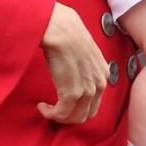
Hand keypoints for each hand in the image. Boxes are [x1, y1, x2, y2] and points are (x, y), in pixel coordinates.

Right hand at [38, 2, 109, 123]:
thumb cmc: (66, 32)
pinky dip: (50, 114)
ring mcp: (87, 90)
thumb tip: (72, 68)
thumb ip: (84, 64)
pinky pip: (61, 114)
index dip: (78, 106)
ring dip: (58, 116)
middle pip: (87, 113)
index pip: (95, 101)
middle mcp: (99, 83)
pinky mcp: (71, 93)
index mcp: (103, 73)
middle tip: (54, 110)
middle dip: (69, 115)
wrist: (60, 27)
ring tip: (46, 108)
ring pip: (75, 118)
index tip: (63, 102)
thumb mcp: (84, 50)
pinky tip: (42, 106)